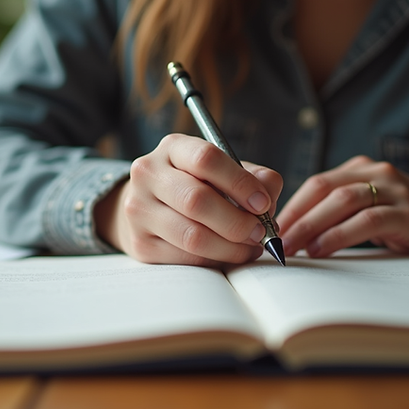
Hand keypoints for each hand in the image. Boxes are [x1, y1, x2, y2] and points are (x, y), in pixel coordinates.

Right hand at [95, 134, 282, 266]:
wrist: (149, 207)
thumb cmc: (197, 185)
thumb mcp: (223, 171)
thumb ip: (253, 177)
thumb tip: (268, 196)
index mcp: (172, 148)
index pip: (206, 158)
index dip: (239, 183)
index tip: (262, 203)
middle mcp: (148, 174)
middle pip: (196, 200)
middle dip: (237, 221)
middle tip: (260, 232)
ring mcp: (139, 210)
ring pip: (192, 236)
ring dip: (230, 247)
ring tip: (250, 247)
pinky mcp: (140, 244)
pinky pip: (186, 258)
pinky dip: (215, 260)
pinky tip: (230, 255)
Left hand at [276, 156, 408, 257]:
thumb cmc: (406, 217)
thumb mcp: (371, 206)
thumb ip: (340, 211)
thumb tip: (293, 233)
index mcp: (360, 169)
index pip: (316, 183)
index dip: (291, 205)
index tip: (268, 228)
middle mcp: (375, 173)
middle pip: (324, 188)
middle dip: (295, 215)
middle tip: (272, 240)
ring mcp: (394, 190)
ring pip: (342, 202)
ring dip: (311, 225)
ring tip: (291, 247)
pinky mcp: (408, 212)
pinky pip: (367, 220)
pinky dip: (340, 234)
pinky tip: (322, 249)